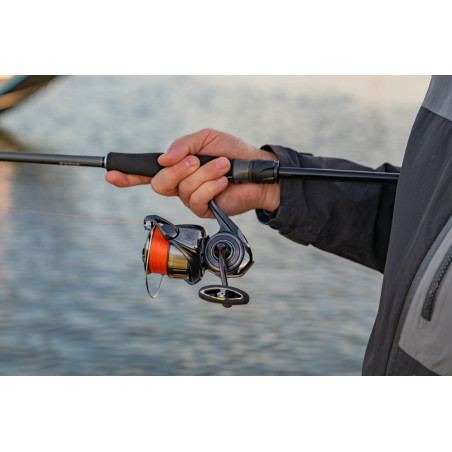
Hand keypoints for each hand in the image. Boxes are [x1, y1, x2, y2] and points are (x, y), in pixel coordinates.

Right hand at [105, 129, 279, 217]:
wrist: (257, 170)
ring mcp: (191, 199)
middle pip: (159, 184)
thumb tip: (164, 159)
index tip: (111, 173)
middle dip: (177, 170)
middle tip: (195, 160)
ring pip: (182, 189)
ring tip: (222, 165)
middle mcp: (180, 185)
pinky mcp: (204, 210)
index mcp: (177, 168)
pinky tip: (224, 180)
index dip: (127, 175)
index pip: (147, 173)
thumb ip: (183, 145)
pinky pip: (198, 198)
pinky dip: (212, 185)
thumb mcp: (205, 139)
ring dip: (204, 173)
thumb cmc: (232, 153)